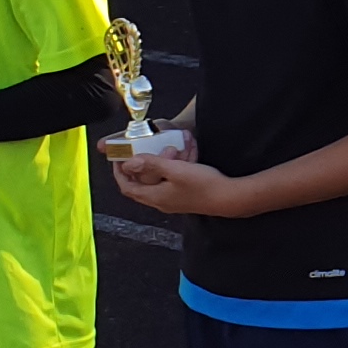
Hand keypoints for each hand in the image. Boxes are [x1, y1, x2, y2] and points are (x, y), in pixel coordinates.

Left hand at [107, 145, 248, 217]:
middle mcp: (162, 201)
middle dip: (143, 164)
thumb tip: (128, 163)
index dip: (120, 173)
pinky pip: (172, 179)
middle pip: (142, 183)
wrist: (229, 197)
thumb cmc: (203, 184)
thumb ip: (151, 164)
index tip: (118, 159)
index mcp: (155, 196)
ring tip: (172, 147)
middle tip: (144, 150)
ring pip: (159, 179)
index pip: (127, 187)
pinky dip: (174, 166)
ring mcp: (174, 200)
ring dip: (162, 162)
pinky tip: (186, 153)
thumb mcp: (174, 169)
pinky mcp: (184, 196)